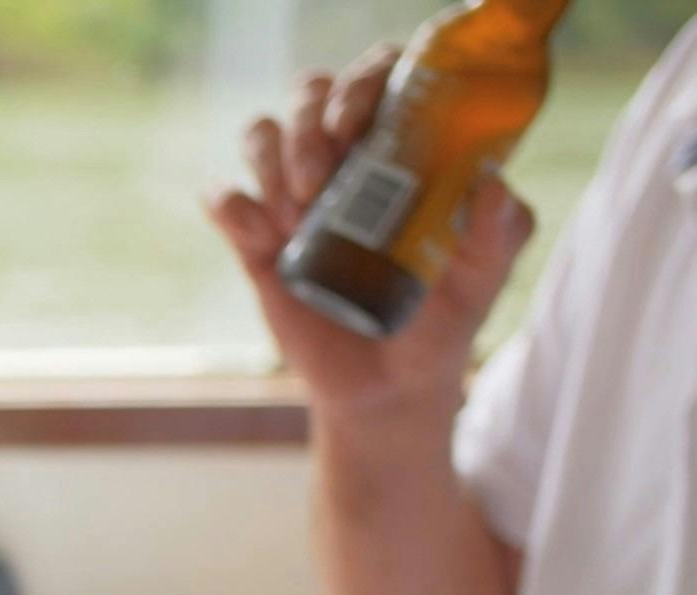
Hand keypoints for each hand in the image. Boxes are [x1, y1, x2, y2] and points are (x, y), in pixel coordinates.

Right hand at [207, 45, 535, 420]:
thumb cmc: (440, 323)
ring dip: (271, 158)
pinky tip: (264, 237)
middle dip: (310, 121)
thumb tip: (491, 184)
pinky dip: (233, 204)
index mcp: (401, 149)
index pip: (376, 77)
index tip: (359, 126)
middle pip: (311, 93)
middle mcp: (345, 159)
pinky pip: (223, 196)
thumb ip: (499, 233)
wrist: (386, 389)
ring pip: (261, 131)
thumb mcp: (482, 280)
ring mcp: (296, 196)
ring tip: (297, 217)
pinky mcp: (255, 238)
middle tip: (322, 176)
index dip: (362, 82)